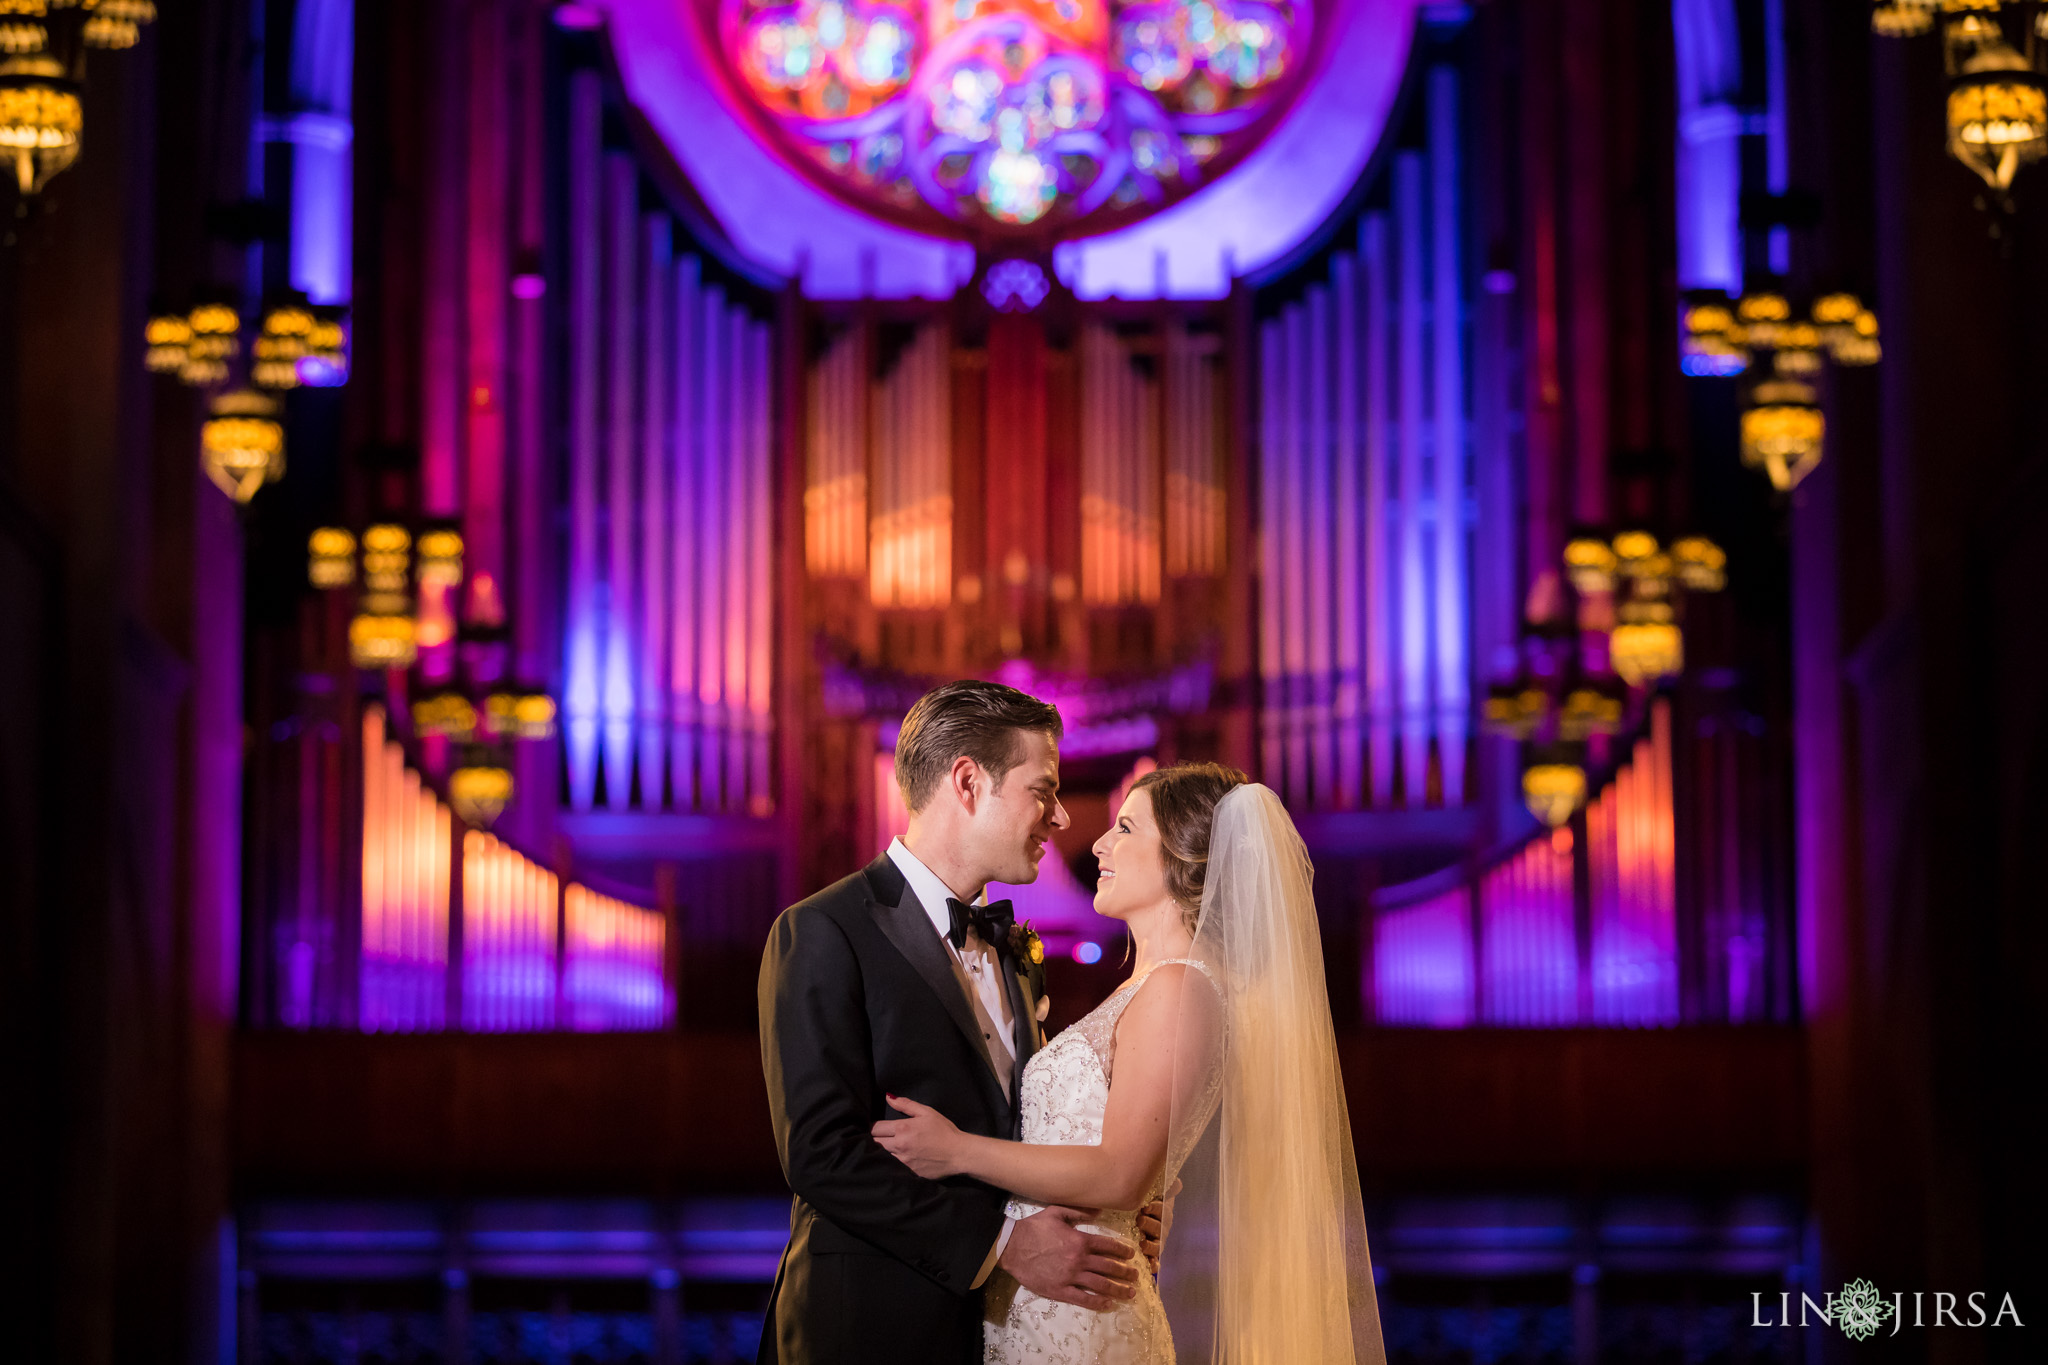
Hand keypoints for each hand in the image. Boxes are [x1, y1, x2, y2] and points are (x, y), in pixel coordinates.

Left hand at [871, 1094, 964, 1178]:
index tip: (877, 1127)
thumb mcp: (927, 1112)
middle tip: (882, 1136)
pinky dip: (892, 1162)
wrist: (959, 1154)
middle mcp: (899, 1146)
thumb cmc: (944, 1131)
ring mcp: (902, 1162)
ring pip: (881, 1156)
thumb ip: (906, 1104)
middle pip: (874, 1143)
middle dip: (875, 1138)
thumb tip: (888, 1097)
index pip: (875, 1128)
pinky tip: (901, 1158)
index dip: (873, 1126)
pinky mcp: (908, 1173)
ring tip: (890, 1147)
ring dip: (883, 1151)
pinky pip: (893, 1167)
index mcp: (902, 1129)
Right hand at [999, 1206, 1138, 1309]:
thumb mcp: (1057, 1212)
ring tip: (1130, 1293)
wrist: (1012, 1246)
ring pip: (1100, 1285)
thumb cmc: (1034, 1228)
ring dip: (1118, 1289)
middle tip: (1136, 1276)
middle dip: (1125, 1272)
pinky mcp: (1060, 1290)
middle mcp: (1079, 1260)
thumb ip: (1079, 1211)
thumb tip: (1100, 1209)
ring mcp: (1071, 1277)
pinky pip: (1083, 1298)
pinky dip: (1097, 1302)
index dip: (1122, 1251)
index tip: (1132, 1255)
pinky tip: (1107, 1304)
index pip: (1108, 1246)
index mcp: (1080, 1240)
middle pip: (1109, 1267)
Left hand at [1136, 1177, 1180, 1273]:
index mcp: (1161, 1211)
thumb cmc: (1137, 1202)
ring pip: (1158, 1245)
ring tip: (1142, 1243)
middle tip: (1139, 1219)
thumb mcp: (1147, 1193)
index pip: (1163, 1210)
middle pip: (1160, 1227)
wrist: (1124, 1216)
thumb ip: (1163, 1187)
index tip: (1146, 1206)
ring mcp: (1157, 1241)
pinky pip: (1154, 1262)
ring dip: (1151, 1245)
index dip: (1156, 1208)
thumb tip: (1177, 1182)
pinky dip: (1153, 1264)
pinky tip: (1151, 1266)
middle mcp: (1161, 1227)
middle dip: (1150, 1224)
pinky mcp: (1150, 1255)